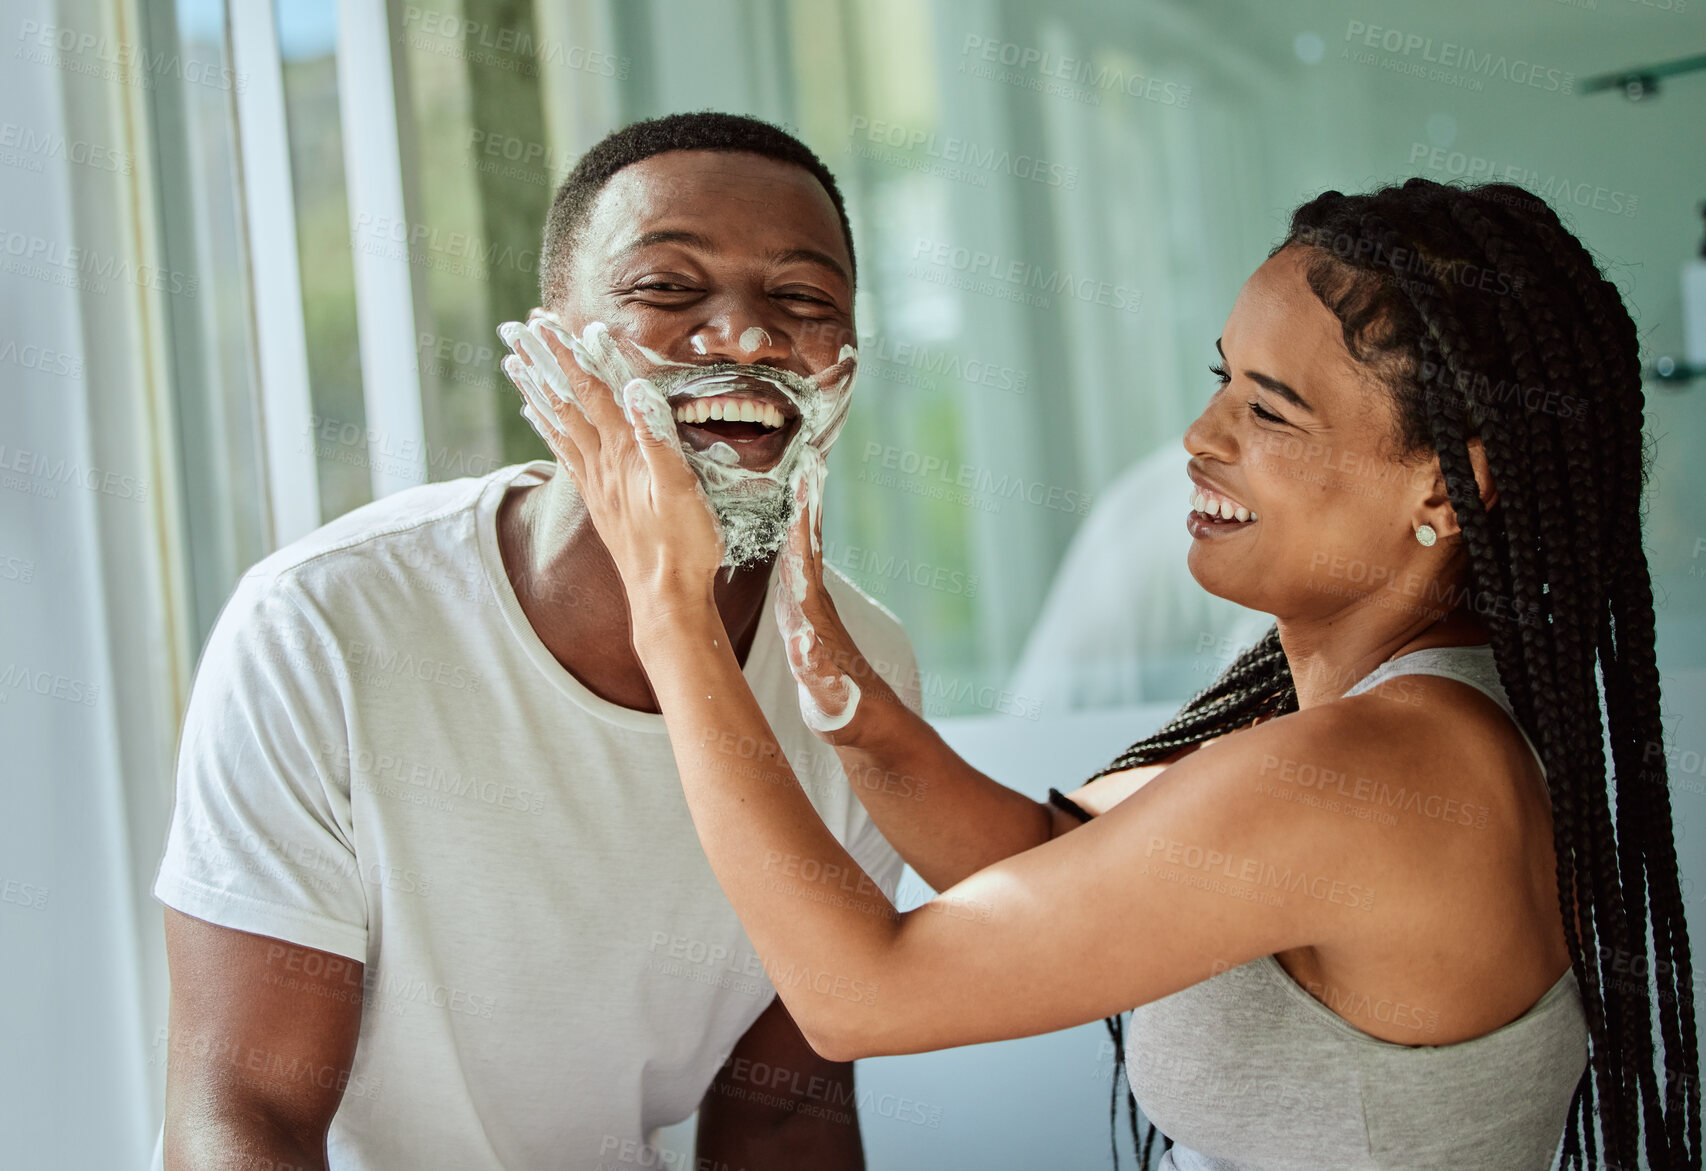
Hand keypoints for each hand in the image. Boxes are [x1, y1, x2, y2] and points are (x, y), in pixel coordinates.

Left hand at [499, 313, 724, 616]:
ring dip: (536, 390)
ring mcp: (597, 483)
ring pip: (558, 425)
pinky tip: (537, 418)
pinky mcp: (599, 502)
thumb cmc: (684, 547)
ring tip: (514, 363)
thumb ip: (659, 438)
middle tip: (516, 329)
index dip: (568, 353)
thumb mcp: (682, 490)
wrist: (667, 600)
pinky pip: (565, 454)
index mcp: (623, 454)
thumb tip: (638, 389)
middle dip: (542, 361)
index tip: (545, 321)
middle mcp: (602, 464)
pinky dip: (547, 429)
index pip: (591, 391)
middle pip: (565, 401)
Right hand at [774, 449, 888, 744]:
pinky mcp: (810, 613)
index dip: (801, 522)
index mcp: (816, 615)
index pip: (806, 560)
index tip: (801, 483)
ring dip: (803, 511)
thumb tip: (805, 645)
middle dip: (806, 502)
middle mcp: (817, 603)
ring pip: (806, 549)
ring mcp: (815, 606)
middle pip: (809, 542)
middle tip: (806, 457)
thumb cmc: (846, 712)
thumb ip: (817, 673)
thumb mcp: (829, 698)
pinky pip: (800, 563)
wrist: (865, 722)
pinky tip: (791, 519)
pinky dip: (797, 534)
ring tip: (801, 473)